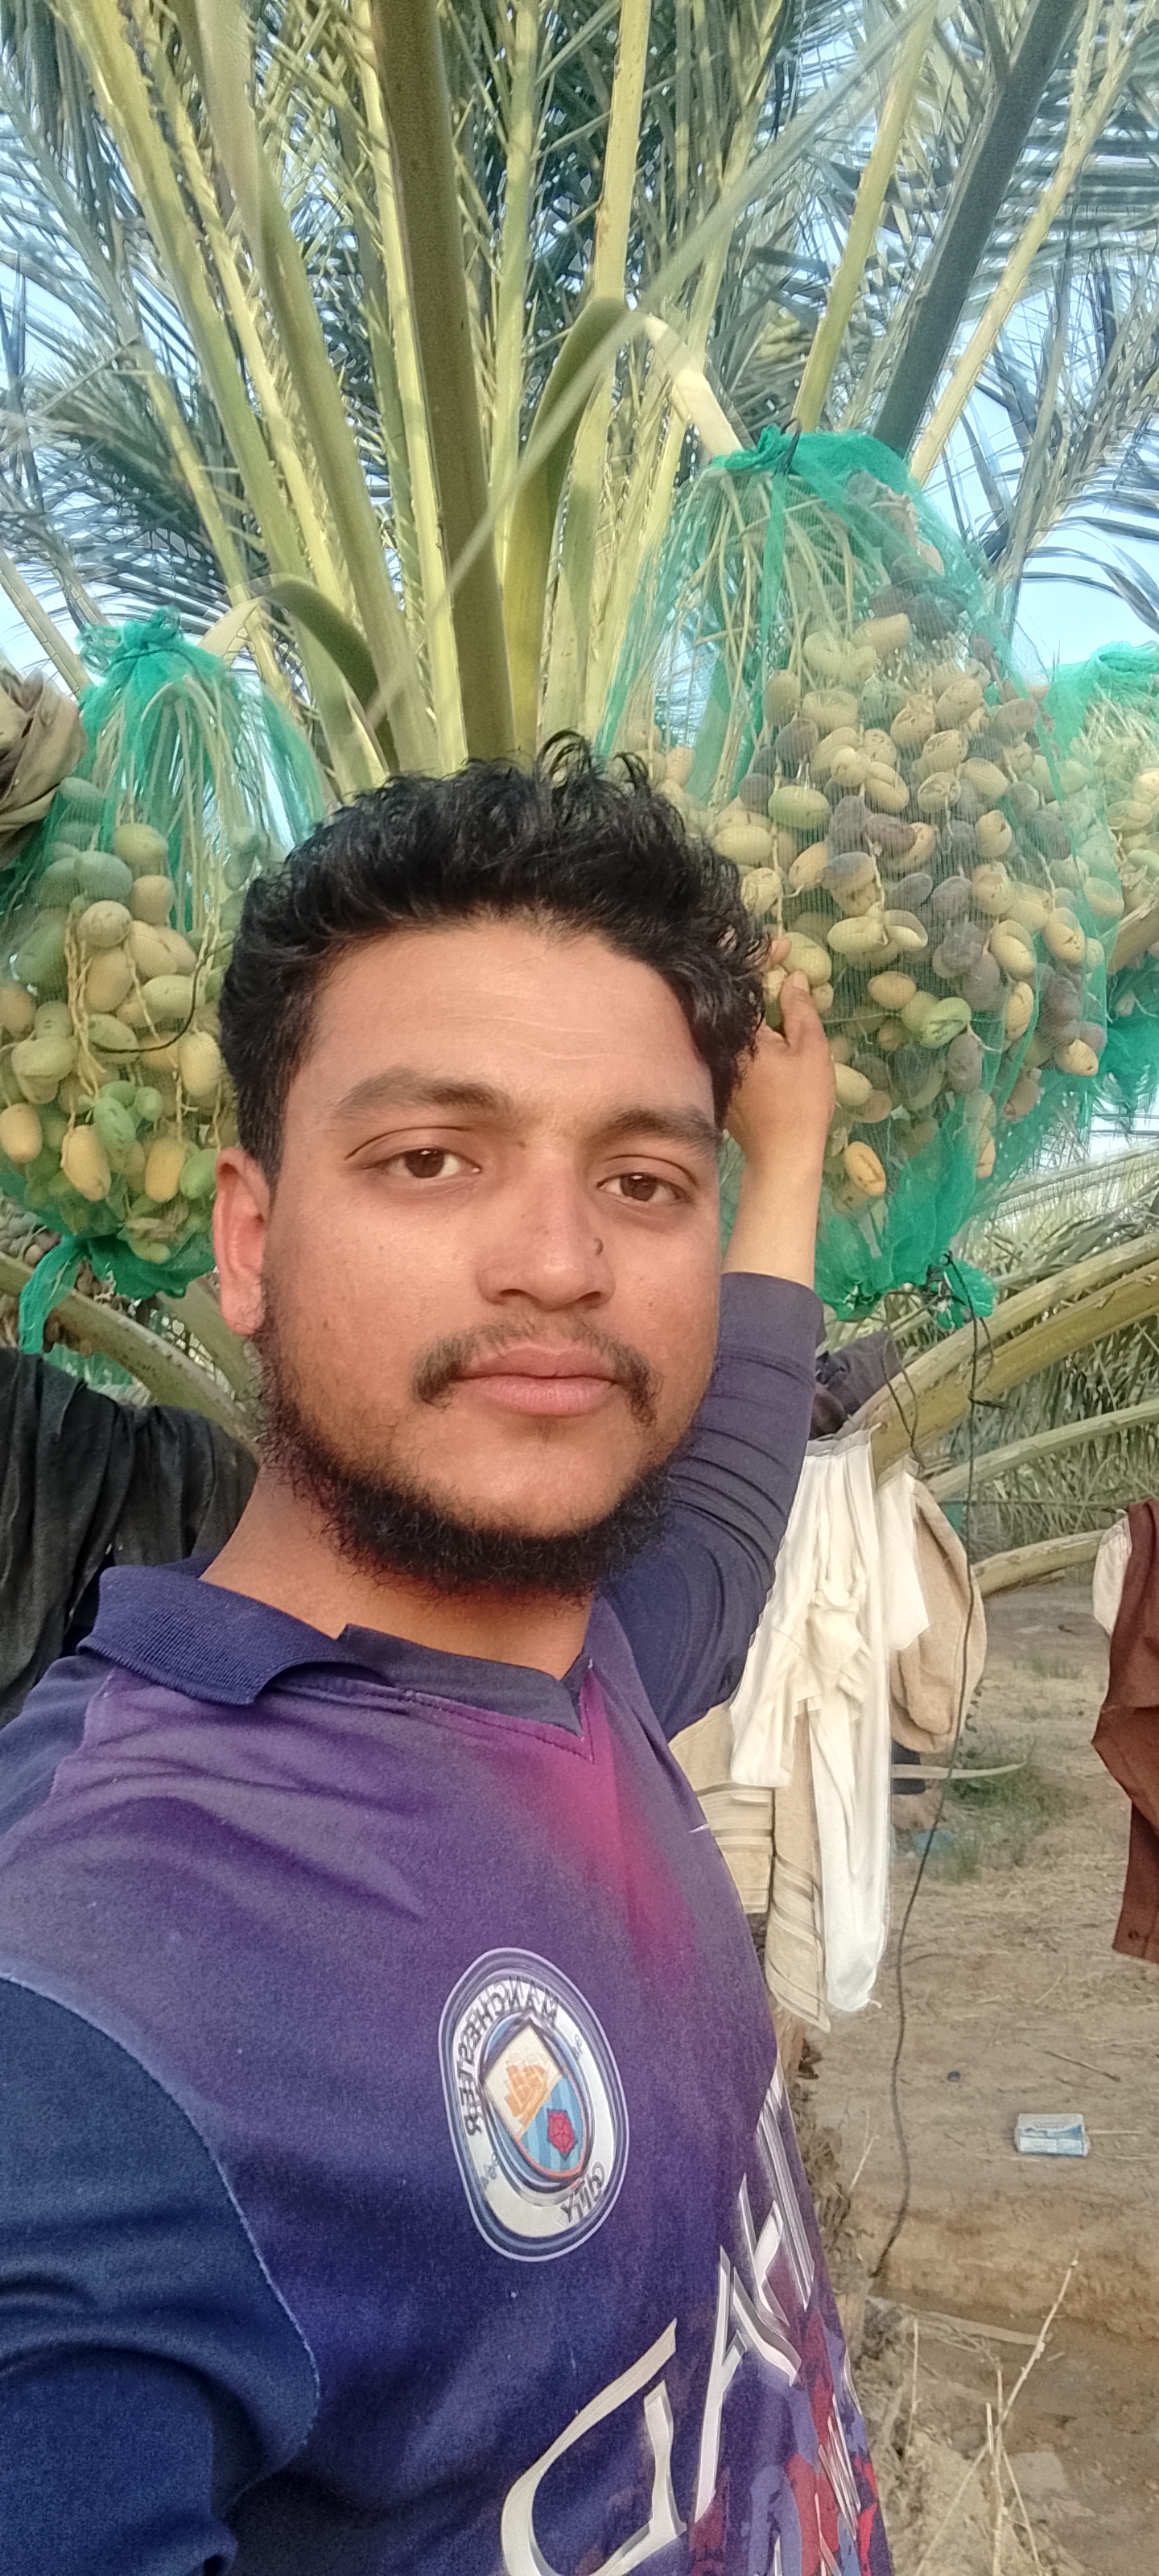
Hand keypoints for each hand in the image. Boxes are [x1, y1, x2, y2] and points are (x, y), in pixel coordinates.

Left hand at [726, 969, 834, 1178]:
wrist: (781, 1155)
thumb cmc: (800, 1103)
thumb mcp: (810, 1049)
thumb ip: (799, 1008)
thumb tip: (793, 979)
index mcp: (740, 1031)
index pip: (746, 979)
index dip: (763, 955)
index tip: (783, 943)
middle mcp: (718, 1042)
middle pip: (734, 996)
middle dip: (757, 973)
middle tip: (784, 958)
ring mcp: (716, 1060)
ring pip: (732, 1018)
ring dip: (753, 999)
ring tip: (780, 983)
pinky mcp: (720, 1076)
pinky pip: (731, 1038)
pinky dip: (748, 1024)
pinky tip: (770, 1020)